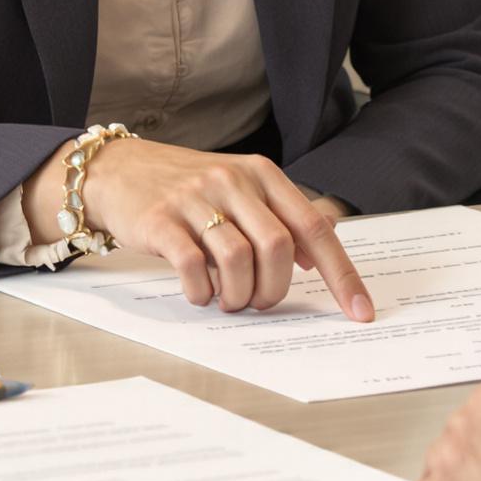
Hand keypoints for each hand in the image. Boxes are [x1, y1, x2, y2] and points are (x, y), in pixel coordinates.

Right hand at [89, 140, 374, 319]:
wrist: (121, 170)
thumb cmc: (189, 188)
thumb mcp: (240, 189)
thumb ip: (280, 217)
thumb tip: (319, 255)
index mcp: (263, 175)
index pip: (314, 228)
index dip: (341, 274)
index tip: (360, 310)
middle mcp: (234, 181)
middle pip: (278, 248)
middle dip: (274, 290)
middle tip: (257, 302)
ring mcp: (197, 198)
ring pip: (239, 259)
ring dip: (238, 296)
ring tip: (227, 300)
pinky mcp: (161, 220)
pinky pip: (194, 266)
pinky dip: (202, 292)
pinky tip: (199, 292)